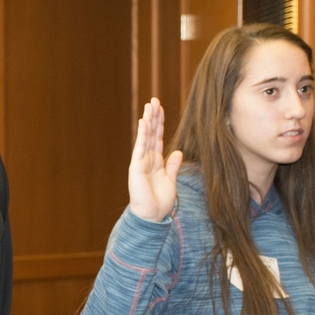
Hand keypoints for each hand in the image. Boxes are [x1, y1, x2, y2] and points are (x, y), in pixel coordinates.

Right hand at [128, 98, 182, 221]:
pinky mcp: (136, 166)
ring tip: (150, 105)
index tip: (160, 109)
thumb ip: (173, 165)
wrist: (151, 215)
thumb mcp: (171, 180)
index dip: (160, 123)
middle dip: (153, 116)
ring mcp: (140, 161)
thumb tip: (178, 152)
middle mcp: (147, 158)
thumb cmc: (160, 201)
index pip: (158, 138)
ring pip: (146, 136)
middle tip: (154, 100)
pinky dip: (142, 134)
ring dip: (148, 120)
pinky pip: (140, 146)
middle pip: (151, 133)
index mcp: (156, 161)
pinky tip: (144, 122)